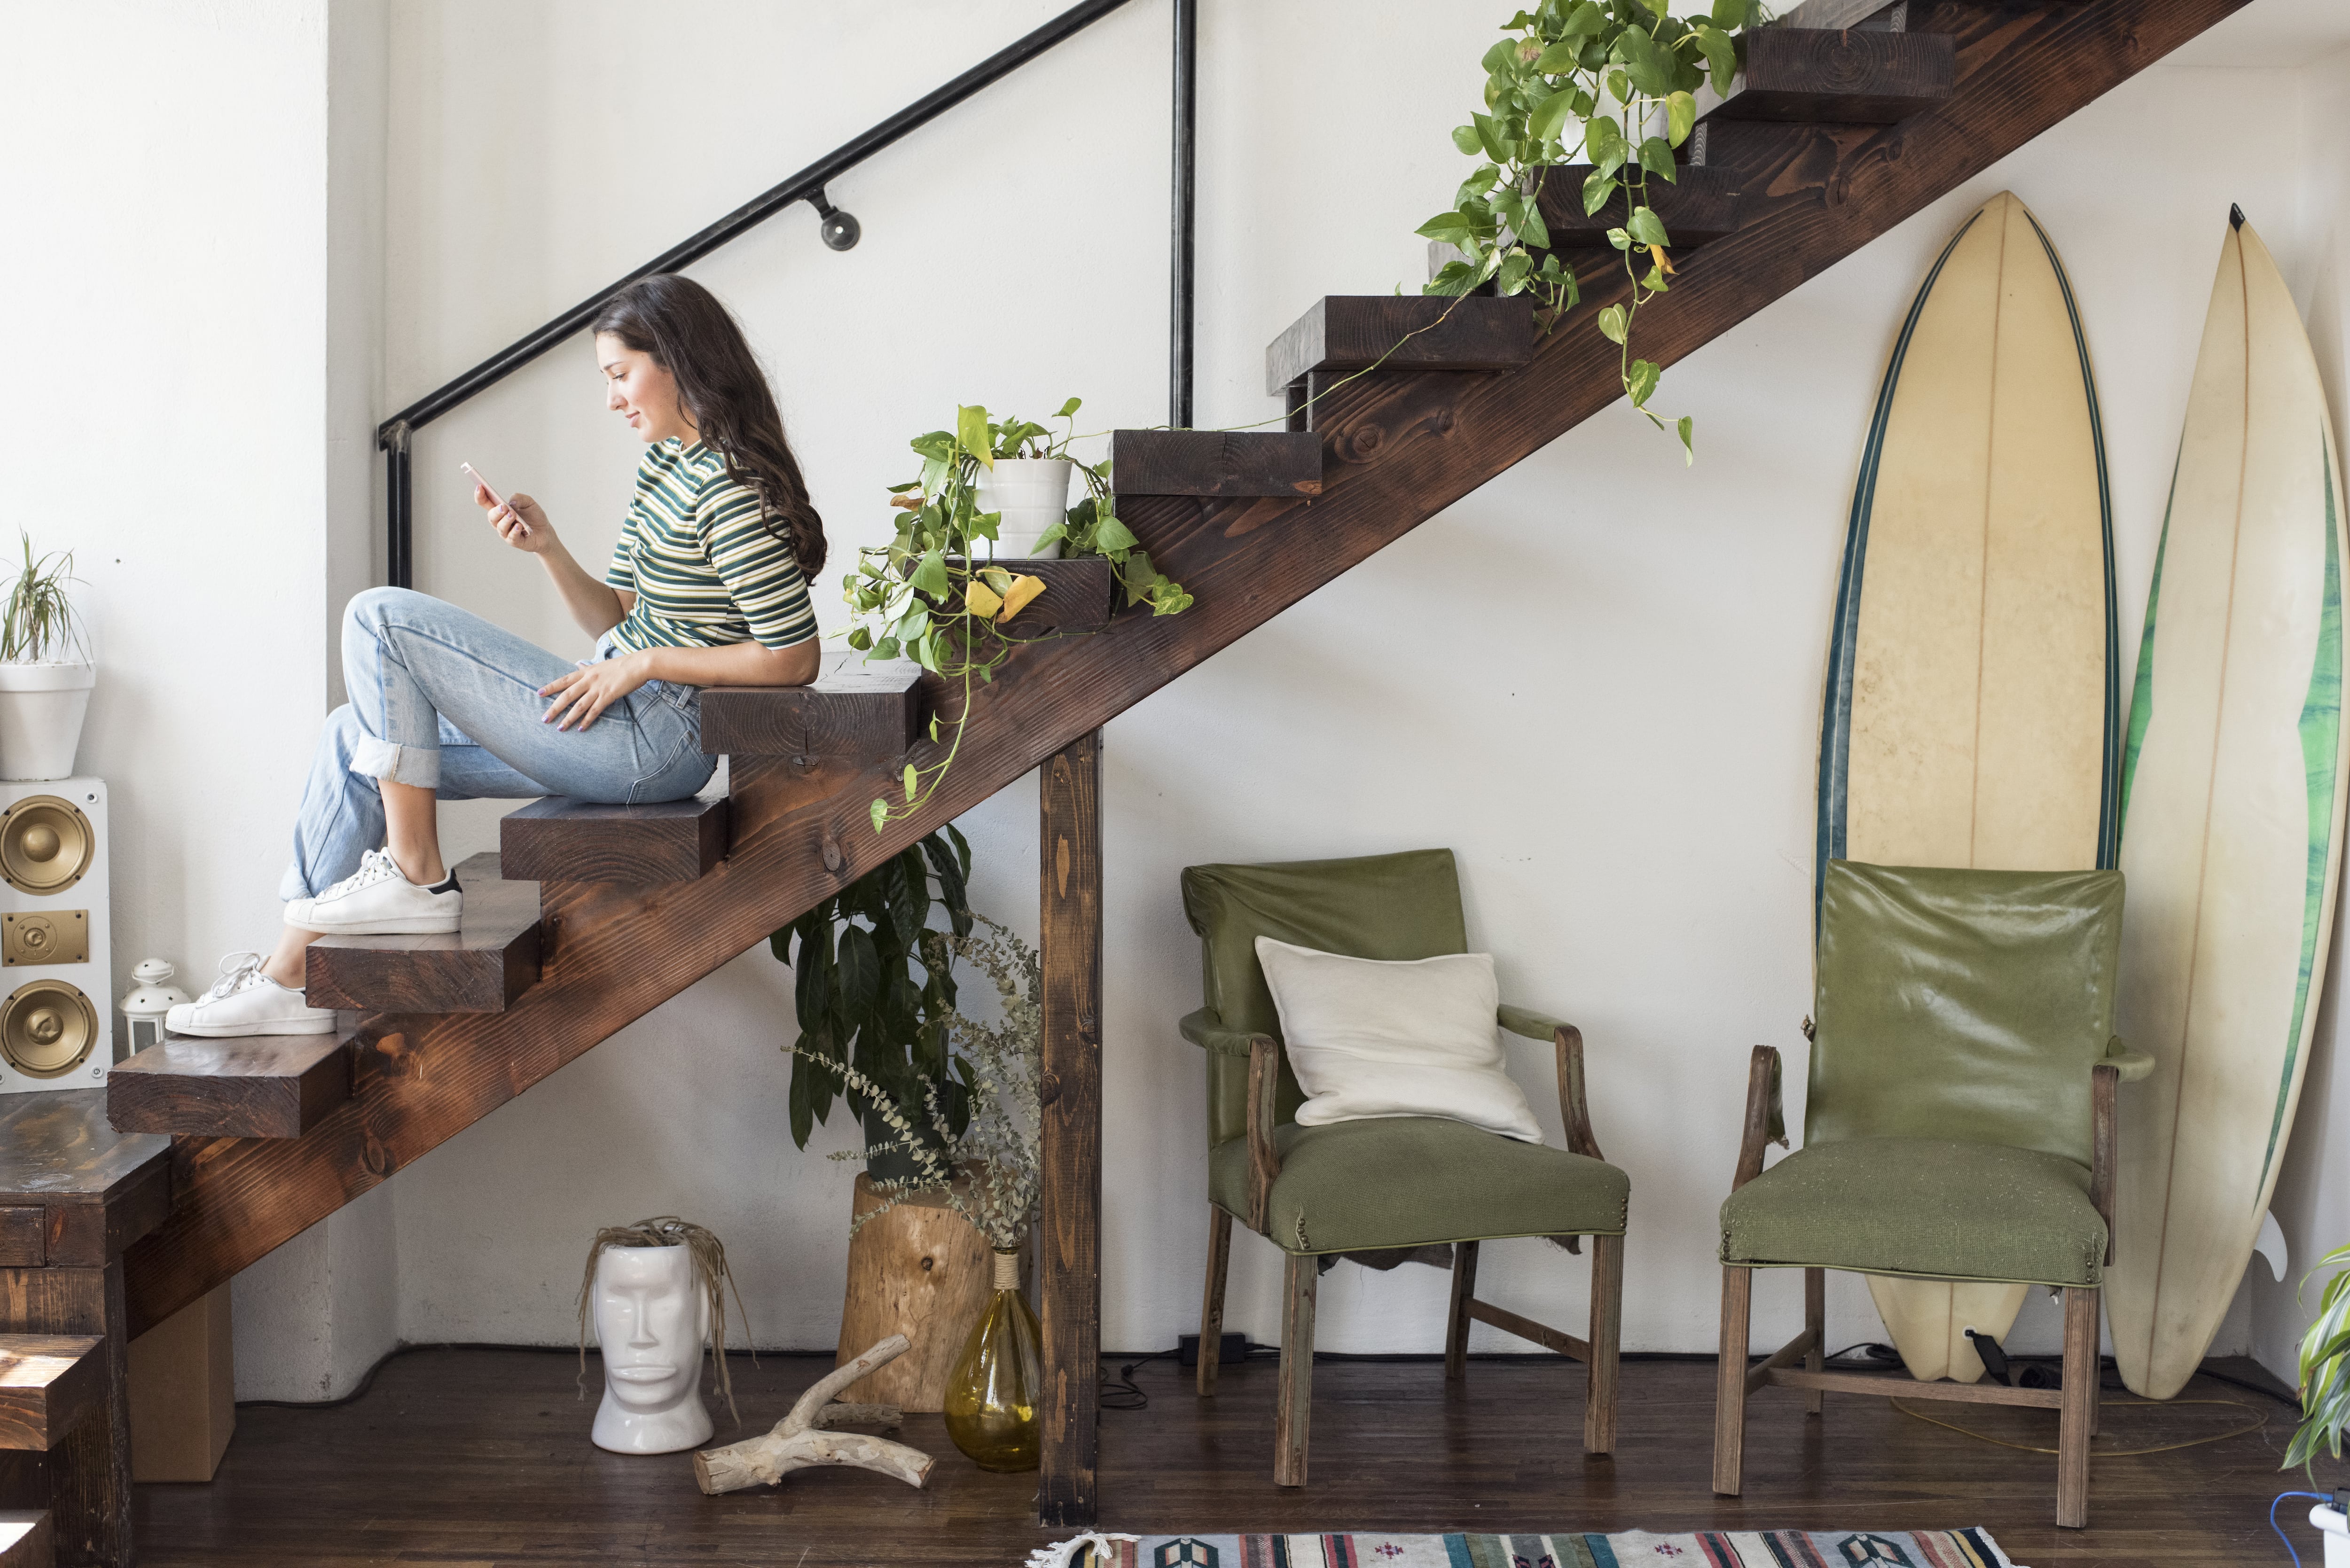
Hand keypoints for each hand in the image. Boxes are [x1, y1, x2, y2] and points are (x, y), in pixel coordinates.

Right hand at [476, 485, 553, 554]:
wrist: (545, 532)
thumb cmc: (534, 516)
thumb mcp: (529, 502)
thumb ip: (520, 498)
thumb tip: (511, 502)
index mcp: (500, 509)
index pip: (485, 502)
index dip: (480, 495)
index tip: (479, 487)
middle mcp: (500, 521)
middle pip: (491, 516)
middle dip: (496, 511)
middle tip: (503, 506)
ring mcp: (506, 532)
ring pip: (500, 527)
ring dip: (506, 520)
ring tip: (513, 514)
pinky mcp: (514, 541)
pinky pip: (511, 537)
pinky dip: (514, 531)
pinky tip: (519, 526)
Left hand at [537, 652, 652, 731]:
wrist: (639, 664)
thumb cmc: (623, 664)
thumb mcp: (601, 664)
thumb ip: (588, 667)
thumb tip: (579, 664)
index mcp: (586, 672)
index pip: (564, 680)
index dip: (551, 687)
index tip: (539, 693)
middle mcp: (589, 680)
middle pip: (567, 695)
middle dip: (554, 708)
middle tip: (544, 718)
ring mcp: (598, 688)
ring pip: (579, 705)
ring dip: (568, 718)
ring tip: (560, 728)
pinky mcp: (609, 695)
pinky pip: (595, 710)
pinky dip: (587, 720)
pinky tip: (581, 728)